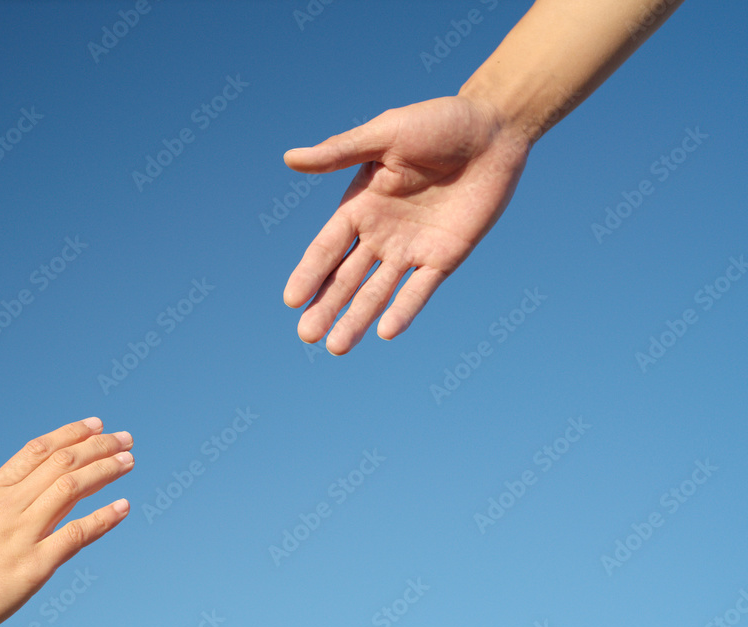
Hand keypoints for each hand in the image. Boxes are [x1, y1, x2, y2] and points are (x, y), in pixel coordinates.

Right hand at [0, 417, 134, 626]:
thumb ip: (3, 503)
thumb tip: (35, 492)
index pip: (38, 449)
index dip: (71, 433)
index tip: (97, 424)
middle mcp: (9, 504)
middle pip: (62, 461)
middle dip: (99, 445)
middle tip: (127, 438)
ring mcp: (21, 533)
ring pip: (72, 487)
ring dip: (106, 470)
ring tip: (129, 461)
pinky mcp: (33, 566)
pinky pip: (76, 533)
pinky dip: (104, 517)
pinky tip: (123, 507)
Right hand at [283, 95, 530, 354]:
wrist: (494, 130)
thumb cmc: (437, 123)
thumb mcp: (385, 134)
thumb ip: (340, 152)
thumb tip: (290, 158)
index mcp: (360, 206)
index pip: (327, 248)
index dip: (309, 274)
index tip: (291, 300)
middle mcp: (381, 233)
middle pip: (346, 278)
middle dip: (326, 306)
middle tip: (306, 336)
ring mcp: (412, 248)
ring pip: (377, 292)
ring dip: (357, 318)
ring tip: (338, 348)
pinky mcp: (444, 257)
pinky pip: (420, 290)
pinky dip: (404, 310)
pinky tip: (385, 332)